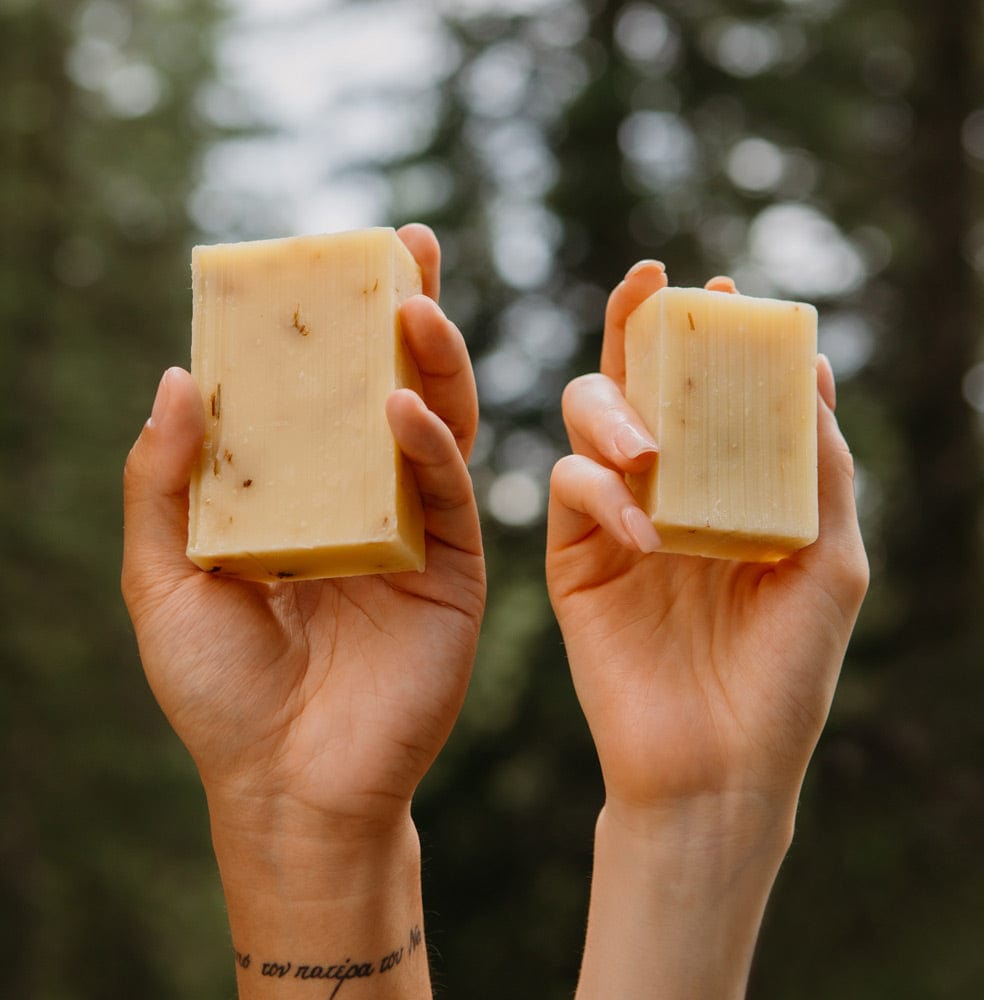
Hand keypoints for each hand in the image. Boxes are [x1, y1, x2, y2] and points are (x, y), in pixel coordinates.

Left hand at [122, 223, 485, 840]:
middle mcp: (364, 501)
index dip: (325, 330)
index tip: (322, 263)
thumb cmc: (220, 690)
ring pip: (437, 422)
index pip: (319, 396)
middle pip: (393, 387)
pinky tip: (400, 404)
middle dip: (403, 314)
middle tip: (405, 244)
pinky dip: (429, 443)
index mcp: (301, 498)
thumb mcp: (165, 577)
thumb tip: (179, 376)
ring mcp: (416, 530)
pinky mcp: (454, 567)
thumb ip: (166, 482)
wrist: (287, 784)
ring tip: (413, 296)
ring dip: (430, 358)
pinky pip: (448, 489)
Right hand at [547, 260, 867, 820]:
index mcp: (730, 489)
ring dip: (614, 408)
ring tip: (649, 446)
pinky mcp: (572, 557)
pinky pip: (570, 490)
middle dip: (639, 327)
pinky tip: (644, 530)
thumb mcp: (828, 562)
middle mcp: (667, 491)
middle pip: (640, 383)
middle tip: (651, 282)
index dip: (714, 334)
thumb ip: (817, 469)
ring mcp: (615, 519)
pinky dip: (601, 492)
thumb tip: (815, 375)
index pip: (714, 392)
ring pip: (588, 419)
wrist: (716, 766)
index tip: (722, 283)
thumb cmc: (783, 673)